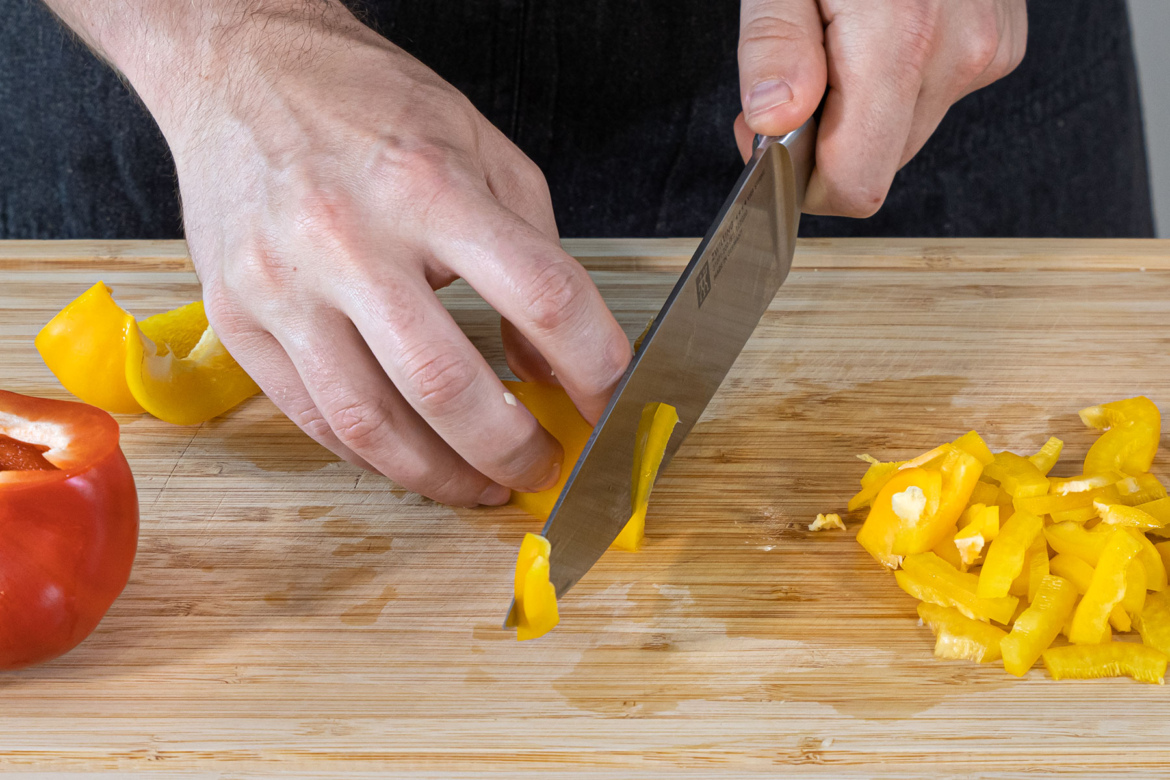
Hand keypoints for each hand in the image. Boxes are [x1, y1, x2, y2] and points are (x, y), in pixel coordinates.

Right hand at [129, 5, 631, 505]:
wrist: (240, 70)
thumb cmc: (368, 106)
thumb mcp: (483, 150)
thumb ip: (534, 255)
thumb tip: (549, 364)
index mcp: (429, 185)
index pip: (542, 295)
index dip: (596, 366)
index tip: (612, 403)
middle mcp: (349, 237)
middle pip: (447, 382)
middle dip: (513, 447)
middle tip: (543, 467)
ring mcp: (283, 284)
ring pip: (370, 422)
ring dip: (441, 476)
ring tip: (481, 485)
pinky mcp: (236, 319)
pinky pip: (313, 418)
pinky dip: (373, 455)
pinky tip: (411, 458)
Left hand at [734, 0, 1026, 216]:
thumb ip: (774, 46)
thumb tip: (773, 120)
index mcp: (900, 44)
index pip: (857, 185)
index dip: (805, 184)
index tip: (771, 145)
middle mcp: (959, 55)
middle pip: (880, 164)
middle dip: (828, 142)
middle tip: (794, 81)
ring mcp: (988, 49)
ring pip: (907, 133)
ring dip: (863, 111)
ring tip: (840, 42)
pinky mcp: (1002, 41)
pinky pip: (937, 94)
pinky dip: (900, 81)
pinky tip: (883, 28)